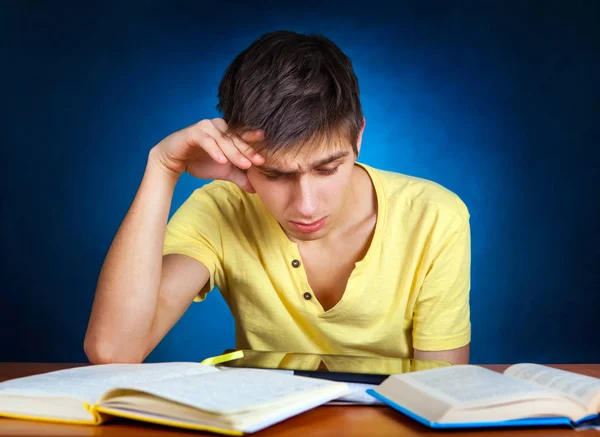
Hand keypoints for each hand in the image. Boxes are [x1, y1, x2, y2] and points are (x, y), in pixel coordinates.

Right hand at [150, 118, 264, 191]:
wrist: (175, 161)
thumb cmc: (201, 162)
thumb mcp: (224, 171)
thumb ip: (240, 177)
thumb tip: (256, 189)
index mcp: (229, 132)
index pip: (245, 139)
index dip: (256, 147)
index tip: (267, 157)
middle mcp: (220, 126)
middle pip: (237, 139)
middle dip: (248, 151)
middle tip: (259, 162)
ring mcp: (206, 127)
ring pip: (224, 140)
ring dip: (234, 152)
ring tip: (244, 165)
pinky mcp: (194, 132)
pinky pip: (207, 141)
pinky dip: (215, 151)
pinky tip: (222, 161)